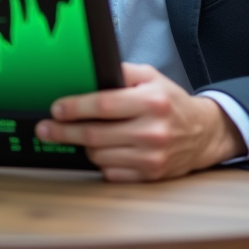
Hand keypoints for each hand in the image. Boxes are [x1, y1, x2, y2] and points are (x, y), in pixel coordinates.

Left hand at [35, 63, 245, 181]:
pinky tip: (101, 150)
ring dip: (84, 146)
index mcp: (152, 102)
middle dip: (64, 131)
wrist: (203, 134)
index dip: (75, 107)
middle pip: (95, 134)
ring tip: (78, 135)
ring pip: (99, 155)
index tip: (56, 109)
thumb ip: (123, 73)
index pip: (104, 105)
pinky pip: (110, 172)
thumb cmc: (171, 103)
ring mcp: (151, 157)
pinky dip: (101, 161)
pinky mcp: (149, 176)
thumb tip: (91, 74)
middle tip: (45, 128)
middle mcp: (152, 131)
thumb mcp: (152, 77)